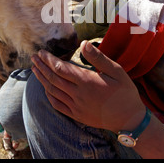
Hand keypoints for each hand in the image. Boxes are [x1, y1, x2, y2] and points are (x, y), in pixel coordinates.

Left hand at [31, 40, 145, 132]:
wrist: (129, 119)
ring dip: (42, 79)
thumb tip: (83, 43)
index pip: (61, 68)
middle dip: (41, 66)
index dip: (49, 59)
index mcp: (87, 82)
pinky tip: (45, 88)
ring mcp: (76, 107)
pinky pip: (57, 105)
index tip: (42, 52)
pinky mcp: (76, 115)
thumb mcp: (117, 71)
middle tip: (34, 57)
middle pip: (53, 78)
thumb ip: (98, 58)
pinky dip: (48, 95)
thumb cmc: (125, 92)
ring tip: (34, 70)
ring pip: (52, 91)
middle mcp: (78, 95)